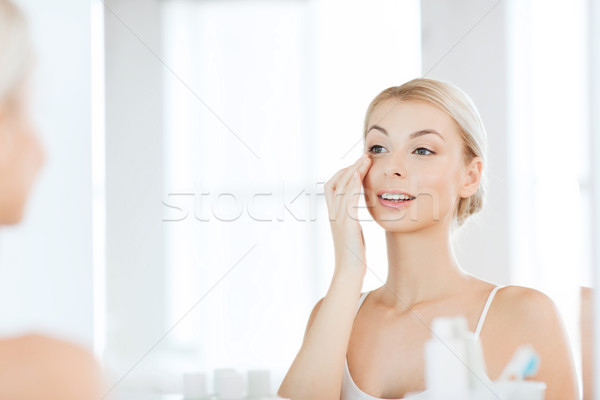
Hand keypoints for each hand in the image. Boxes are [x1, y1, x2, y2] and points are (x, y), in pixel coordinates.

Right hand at [324, 153, 371, 276]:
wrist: (349, 272)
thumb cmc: (354, 256)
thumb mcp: (351, 234)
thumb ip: (351, 222)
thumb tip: (355, 219)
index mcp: (333, 216)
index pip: (331, 187)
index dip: (342, 173)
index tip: (357, 165)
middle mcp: (333, 214)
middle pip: (334, 182)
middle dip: (349, 167)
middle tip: (363, 157)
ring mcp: (338, 219)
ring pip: (342, 187)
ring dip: (354, 171)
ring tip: (365, 160)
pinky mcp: (346, 224)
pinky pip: (348, 199)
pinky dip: (353, 185)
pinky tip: (360, 176)